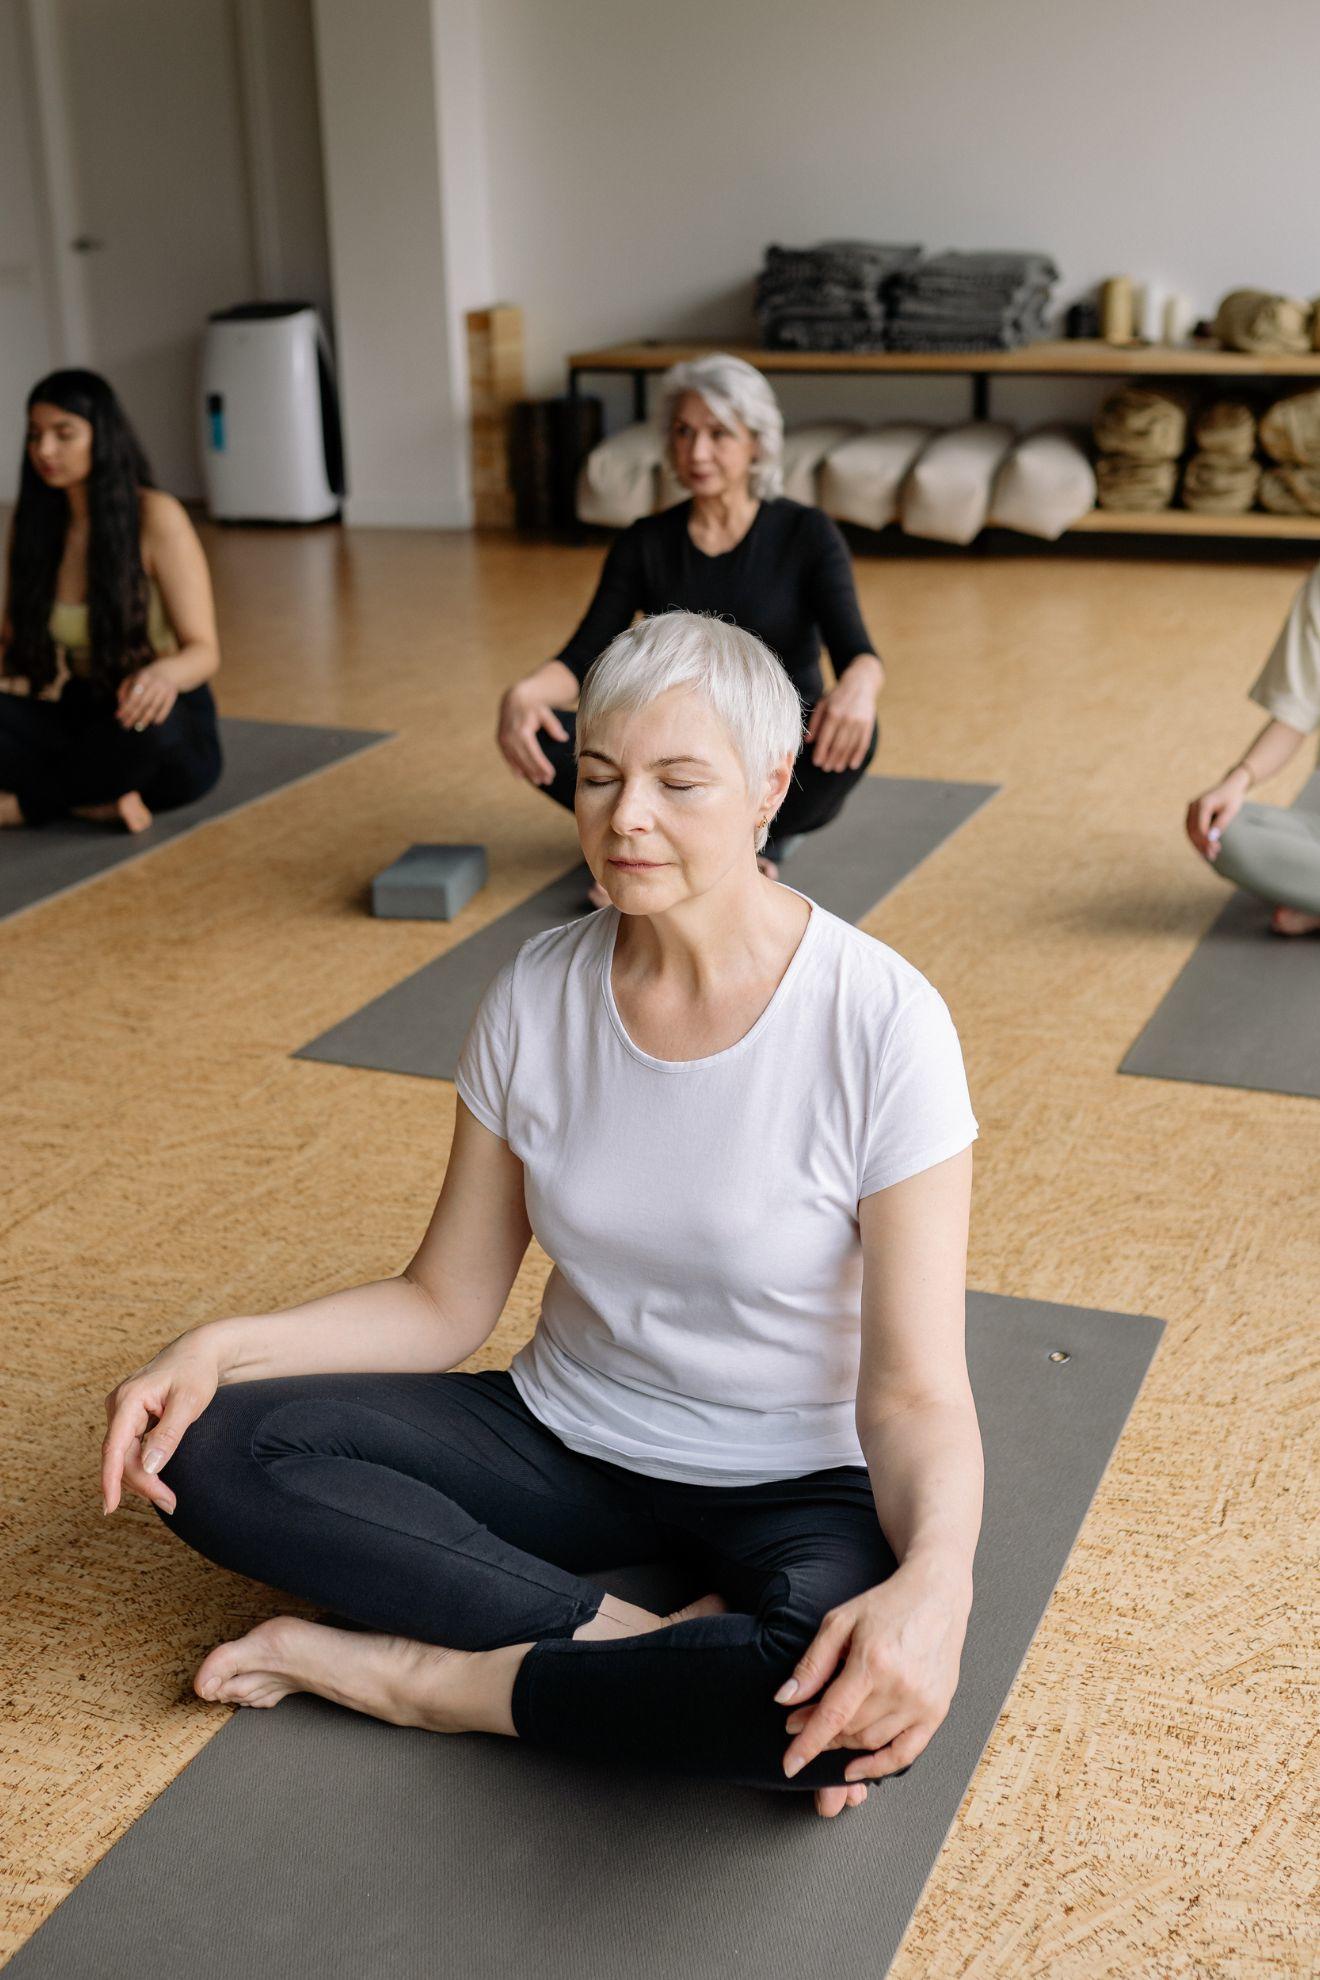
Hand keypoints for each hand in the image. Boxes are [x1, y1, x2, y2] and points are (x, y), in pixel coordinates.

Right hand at [101, 1334, 222, 1516]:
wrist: (198, 1352)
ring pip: (124, 1456)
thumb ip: (168, 1434)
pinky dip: (141, 1466)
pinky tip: (155, 1481)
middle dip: (142, 1483)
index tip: (111, 1507)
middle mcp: (118, 1405)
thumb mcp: (189, 1402)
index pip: (114, 1448)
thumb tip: (148, 1467)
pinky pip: (129, 1449)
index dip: (111, 1480)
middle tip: (171, 1503)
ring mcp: (121, 1412)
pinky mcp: (128, 1418)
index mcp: (129, 1399)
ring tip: (168, 1498)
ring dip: (142, 1478)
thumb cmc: (195, 1371)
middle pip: (121, 1456)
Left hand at [117, 662, 178, 730]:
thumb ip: (124, 689)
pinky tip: (153, 722)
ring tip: (138, 727)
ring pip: (153, 708)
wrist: (170, 670)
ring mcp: (165, 689)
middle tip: (125, 725)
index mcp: (143, 677)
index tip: (118, 716)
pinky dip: (160, 716)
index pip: (133, 696)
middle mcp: (154, 683)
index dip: (125, 708)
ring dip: (145, 719)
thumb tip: (121, 704)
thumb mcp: (134, 677)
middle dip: (133, 716)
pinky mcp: (172, 695)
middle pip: (142, 704)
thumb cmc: (147, 676)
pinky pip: (166, 709)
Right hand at [497, 680, 569, 785]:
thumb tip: (563, 738)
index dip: (542, 766)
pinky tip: (521, 776)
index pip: (534, 754)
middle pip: (525, 760)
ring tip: (537, 781)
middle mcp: (511, 737)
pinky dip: (514, 767)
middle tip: (547, 781)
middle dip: (536, 772)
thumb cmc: (532, 707)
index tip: (551, 774)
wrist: (513, 699)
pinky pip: (508, 757)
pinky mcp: (500, 741)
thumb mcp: (545, 713)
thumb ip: (553, 726)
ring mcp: (504, 740)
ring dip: (526, 772)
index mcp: (523, 731)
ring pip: (516, 760)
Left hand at [776, 1561, 969, 1782]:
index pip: (833, 1716)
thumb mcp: (840, 1622)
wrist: (936, 1596)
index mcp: (872, 1662)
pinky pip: (906, 1753)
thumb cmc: (887, 1605)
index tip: (789, 1763)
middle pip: (849, 1729)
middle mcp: (900, 1687)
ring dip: (844, 1744)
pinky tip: (857, 1767)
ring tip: (829, 1730)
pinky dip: (879, 1766)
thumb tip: (786, 1698)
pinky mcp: (937, 1710)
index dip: (807, 1744)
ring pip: (872, 1742)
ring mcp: (922, 1702)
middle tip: (800, 1722)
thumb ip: (812, 1663)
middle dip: (819, 1734)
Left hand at [805, 661, 880, 772]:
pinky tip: (852, 764)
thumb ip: (815, 722)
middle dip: (831, 759)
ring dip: (843, 760)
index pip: (825, 738)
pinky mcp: (868, 725)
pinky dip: (857, 756)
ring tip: (836, 768)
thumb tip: (808, 741)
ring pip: (850, 747)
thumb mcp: (822, 704)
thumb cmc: (837, 695)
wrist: (860, 683)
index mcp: (833, 713)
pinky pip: (863, 744)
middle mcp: (847, 719)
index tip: (816, 762)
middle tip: (826, 768)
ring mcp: (859, 722)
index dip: (821, 752)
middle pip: (838, 745)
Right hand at [1185, 768, 1249, 859]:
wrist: (1230, 786)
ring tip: (1209, 855)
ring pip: (1190, 831)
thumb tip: (1211, 839)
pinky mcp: (1192, 812)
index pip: (1201, 827)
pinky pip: (1191, 828)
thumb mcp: (1230, 811)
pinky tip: (1204, 848)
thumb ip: (1221, 824)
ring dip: (1198, 844)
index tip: (1215, 850)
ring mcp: (1191, 808)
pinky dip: (1197, 839)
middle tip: (1212, 856)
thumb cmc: (1232, 798)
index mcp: (1203, 804)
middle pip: (1193, 830)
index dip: (1206, 841)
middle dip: (1202, 845)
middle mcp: (1193, 805)